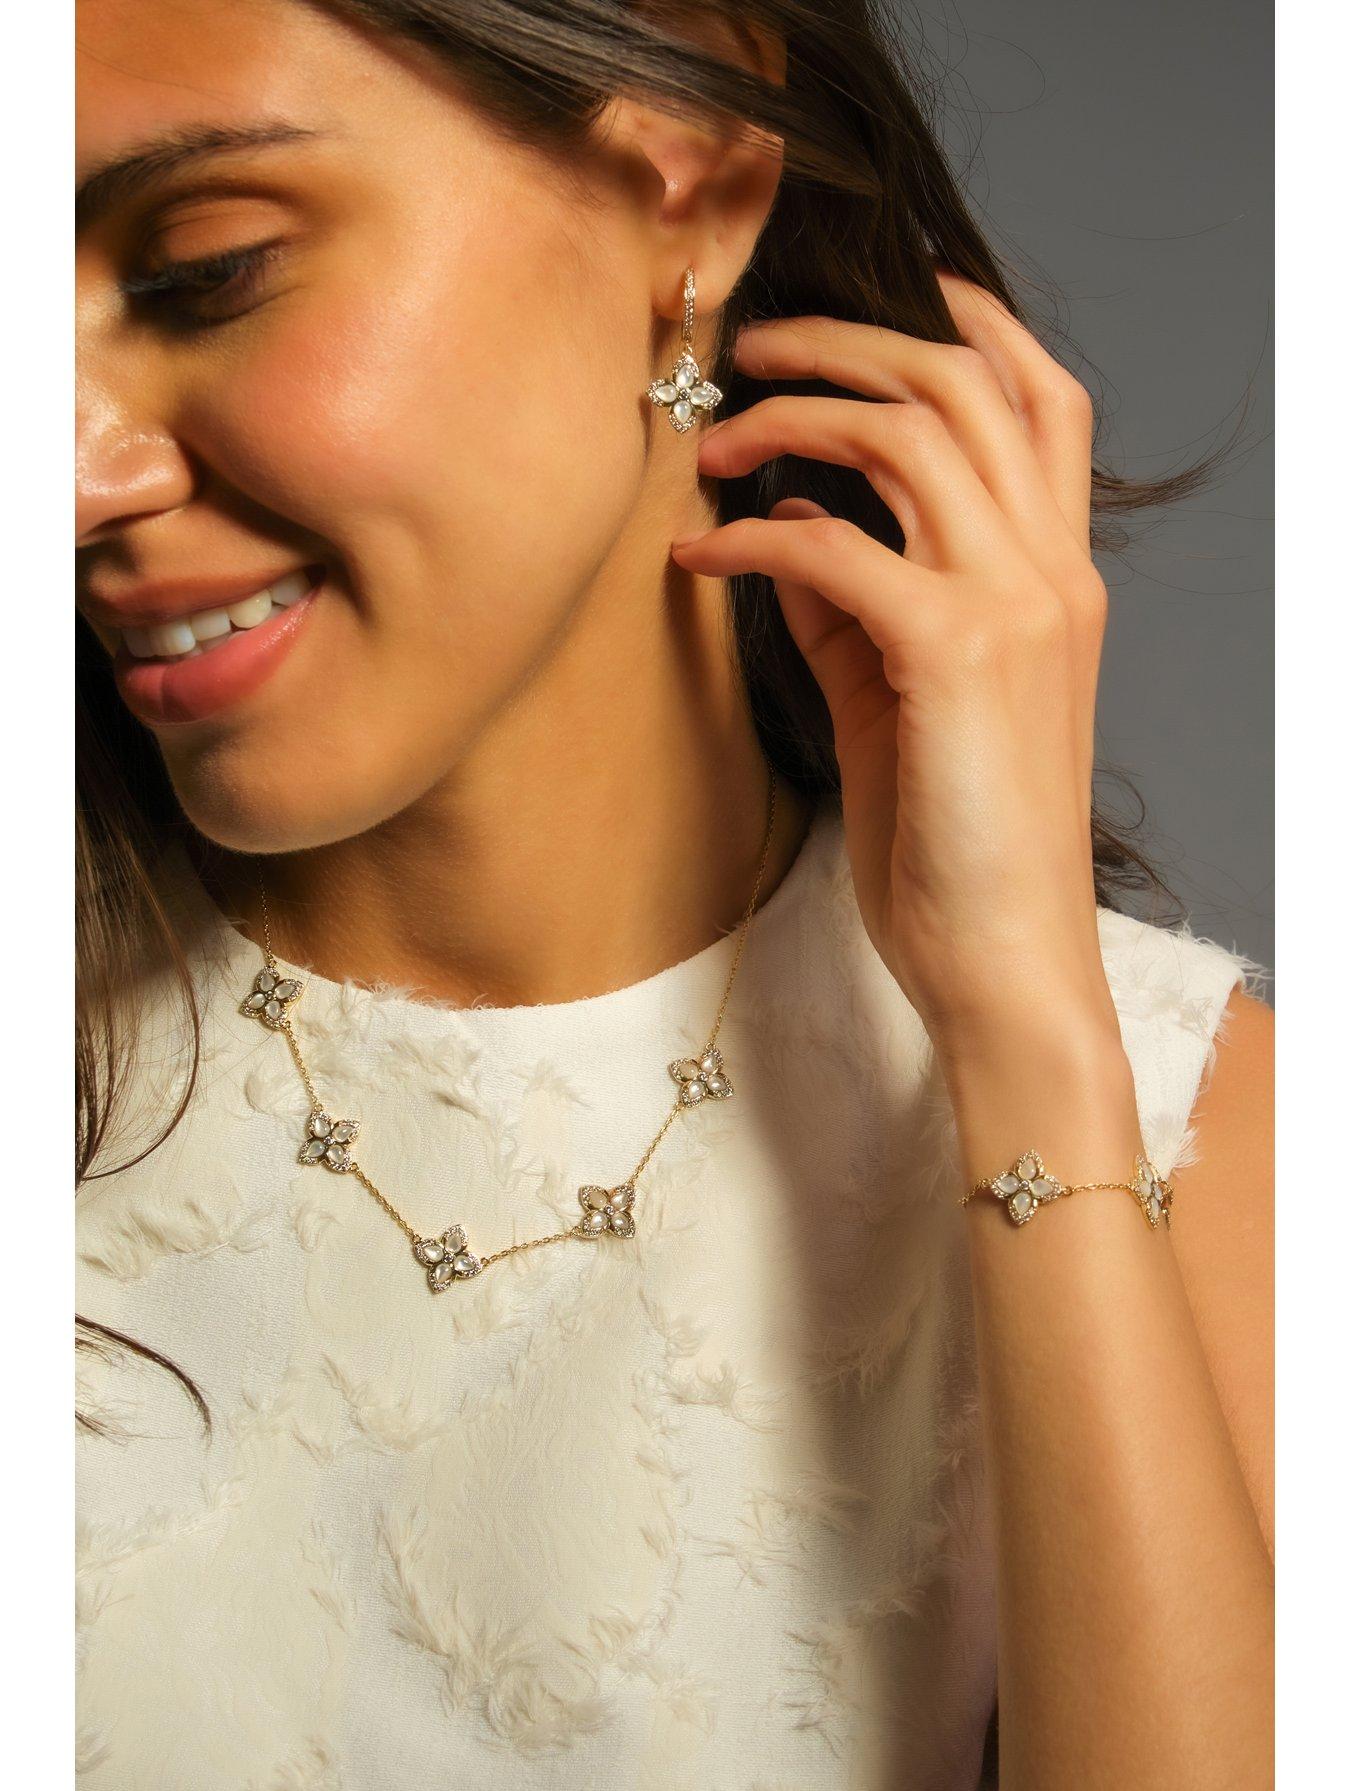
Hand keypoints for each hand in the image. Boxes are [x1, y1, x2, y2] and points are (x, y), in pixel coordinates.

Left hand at [671, 271, 1121, 1057]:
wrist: (1002, 957)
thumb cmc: (955, 841)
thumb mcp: (904, 703)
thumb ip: (858, 607)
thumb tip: (792, 521)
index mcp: (1057, 578)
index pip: (1043, 403)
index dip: (973, 325)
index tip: (889, 293)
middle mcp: (1050, 572)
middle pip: (963, 385)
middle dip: (849, 341)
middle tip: (754, 351)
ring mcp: (1012, 605)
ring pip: (906, 434)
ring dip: (792, 416)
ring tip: (712, 440)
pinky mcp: (952, 654)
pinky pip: (832, 543)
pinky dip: (752, 533)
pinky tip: (697, 552)